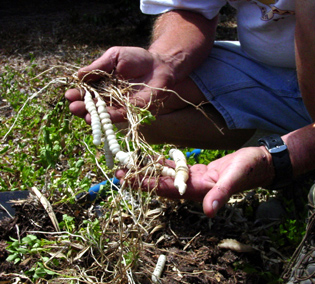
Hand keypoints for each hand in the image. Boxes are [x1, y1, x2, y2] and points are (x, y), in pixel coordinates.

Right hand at [65, 46, 186, 123]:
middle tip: (73, 106)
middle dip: (81, 106)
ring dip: (91, 115)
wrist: (160, 66)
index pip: (86, 91)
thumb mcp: (114, 56)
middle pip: (92, 105)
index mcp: (102, 83)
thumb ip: (98, 66)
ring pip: (102, 113)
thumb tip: (78, 74)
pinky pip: (118, 116)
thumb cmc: (137, 59)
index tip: (69, 94)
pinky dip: (108, 118)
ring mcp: (119, 105)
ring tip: (81, 113)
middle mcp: (108, 96)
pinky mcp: (131, 111)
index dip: (77, 94)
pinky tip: (97, 118)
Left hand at [116, 146, 273, 217]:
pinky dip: (163, 163)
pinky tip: (151, 158)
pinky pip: (176, 168)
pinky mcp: (196, 172)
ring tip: (129, 164)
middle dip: (139, 179)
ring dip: (148, 171)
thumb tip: (209, 212)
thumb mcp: (235, 180)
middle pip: (160, 184)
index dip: (146, 185)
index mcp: (198, 192)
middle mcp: (191, 188)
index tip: (127, 179)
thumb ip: (221, 195)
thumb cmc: (249, 170)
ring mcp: (193, 180)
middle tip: (118, 172)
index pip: (166, 190)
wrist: (258, 163)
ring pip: (165, 176)